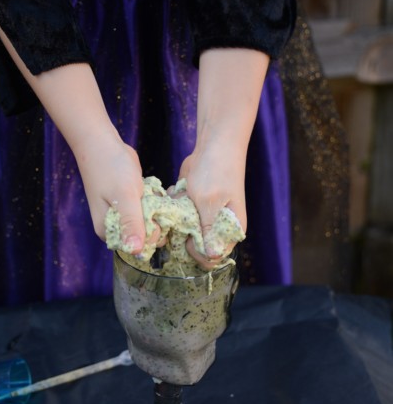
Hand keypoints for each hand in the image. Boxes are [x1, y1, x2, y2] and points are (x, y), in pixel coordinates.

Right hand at [74, 134, 163, 254]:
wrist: (102, 144)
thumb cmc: (111, 169)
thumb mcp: (125, 197)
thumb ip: (132, 224)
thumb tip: (136, 253)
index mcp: (109, 232)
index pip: (139, 248)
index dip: (152, 234)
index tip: (153, 213)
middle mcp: (116, 228)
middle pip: (147, 237)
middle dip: (156, 220)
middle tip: (150, 199)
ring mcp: (124, 217)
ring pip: (150, 223)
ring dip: (156, 210)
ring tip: (149, 193)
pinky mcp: (132, 206)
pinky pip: (149, 212)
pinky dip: (154, 202)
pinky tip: (150, 190)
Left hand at [177, 135, 246, 269]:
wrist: (215, 145)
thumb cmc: (218, 171)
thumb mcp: (209, 202)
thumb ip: (208, 230)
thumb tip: (212, 256)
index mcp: (230, 230)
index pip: (212, 258)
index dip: (196, 253)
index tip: (187, 238)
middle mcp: (218, 228)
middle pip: (195, 246)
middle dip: (182, 232)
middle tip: (180, 215)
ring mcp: (204, 217)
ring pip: (183, 231)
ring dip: (177, 216)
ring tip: (181, 198)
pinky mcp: (192, 207)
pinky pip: (178, 216)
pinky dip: (175, 205)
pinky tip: (179, 190)